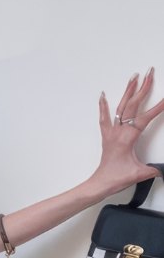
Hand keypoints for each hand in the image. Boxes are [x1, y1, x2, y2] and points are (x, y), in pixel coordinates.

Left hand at [93, 70, 163, 195]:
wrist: (100, 184)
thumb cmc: (116, 179)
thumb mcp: (139, 174)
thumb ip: (153, 170)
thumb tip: (163, 170)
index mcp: (127, 138)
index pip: (145, 118)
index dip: (158, 108)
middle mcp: (118, 132)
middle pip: (132, 105)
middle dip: (142, 88)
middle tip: (150, 73)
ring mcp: (111, 132)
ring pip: (120, 107)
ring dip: (128, 90)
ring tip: (134, 76)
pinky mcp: (106, 136)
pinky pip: (104, 118)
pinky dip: (103, 105)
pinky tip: (103, 95)